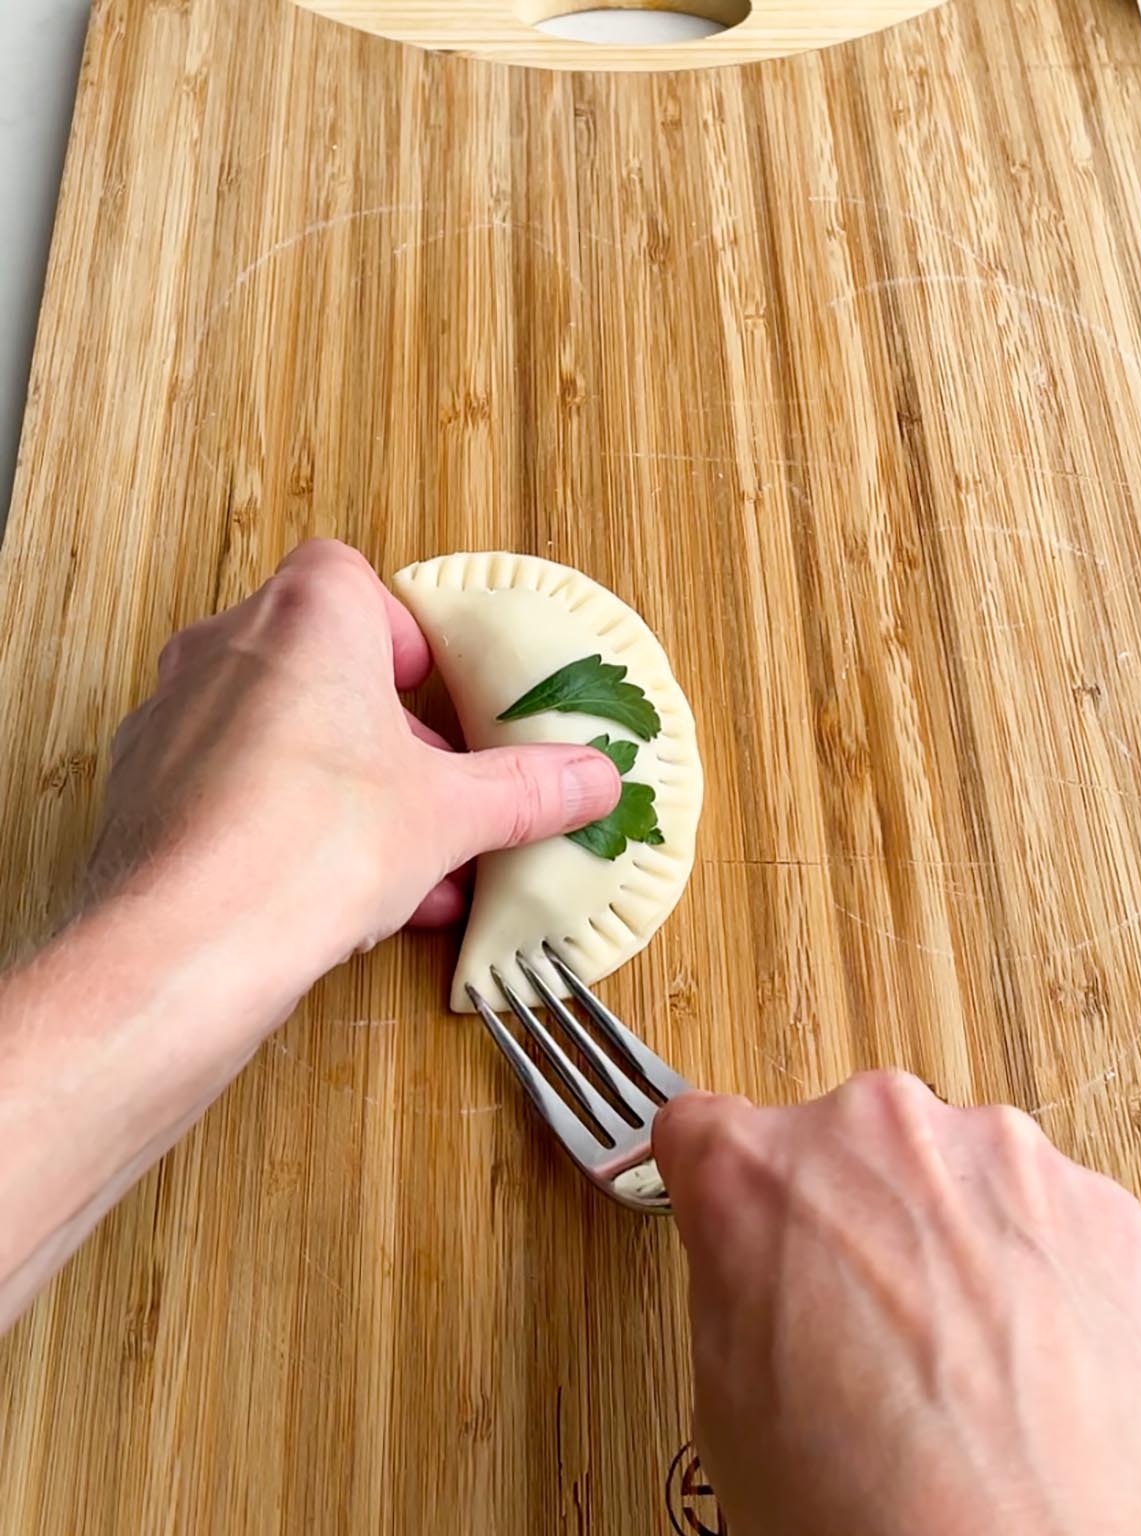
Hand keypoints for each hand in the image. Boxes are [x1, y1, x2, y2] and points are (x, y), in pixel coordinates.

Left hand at [92, 539, 620, 993]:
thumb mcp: (452, 814)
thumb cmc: (316, 843)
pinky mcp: (139, 788)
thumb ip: (526, 789)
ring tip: (401, 868)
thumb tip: (592, 778)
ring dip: (340, 787)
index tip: (436, 697)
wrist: (189, 943)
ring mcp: (171, 717)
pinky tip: (330, 896)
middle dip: (383, 736)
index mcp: (308, 617)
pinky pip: (228, 787)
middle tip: (432, 796)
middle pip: (319, 665)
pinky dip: (280, 823)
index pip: (353, 580)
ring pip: (274, 734)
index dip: (400, 637)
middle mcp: (226, 647)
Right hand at [654, 1074, 1140, 1535]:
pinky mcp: (1095, 1202)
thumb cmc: (876, 1527)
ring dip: (944, 1234)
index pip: (702, 1130)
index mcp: (754, 1175)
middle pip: (838, 1143)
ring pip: (946, 1170)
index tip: (736, 1212)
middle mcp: (871, 1132)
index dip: (716, 1186)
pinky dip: (1034, 1266)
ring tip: (957, 1359)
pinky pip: (1043, 1211)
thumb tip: (759, 1270)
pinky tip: (1023, 1360)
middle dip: (844, 1215)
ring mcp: (994, 1157)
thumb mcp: (727, 1405)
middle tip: (860, 1325)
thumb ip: (736, 1286)